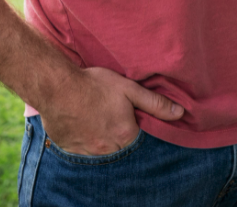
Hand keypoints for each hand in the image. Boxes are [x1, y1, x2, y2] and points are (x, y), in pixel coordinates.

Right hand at [39, 65, 184, 155]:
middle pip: (120, 147)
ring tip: (97, 119)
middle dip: (119, 135)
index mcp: (125, 134)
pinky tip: (83, 124)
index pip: (138, 139)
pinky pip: (82, 150)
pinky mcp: (70, 149)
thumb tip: (180, 113)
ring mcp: (87, 151)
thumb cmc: (94, 85)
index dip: (134, 127)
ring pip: (101, 150)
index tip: (128, 116)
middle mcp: (108, 148)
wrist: (57, 87)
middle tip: (111, 116)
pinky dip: (85, 140)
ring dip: (102, 139)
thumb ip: (154, 103)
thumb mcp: (129, 88)